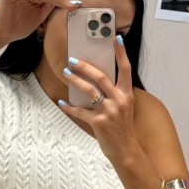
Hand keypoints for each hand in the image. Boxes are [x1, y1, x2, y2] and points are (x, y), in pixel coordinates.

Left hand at [60, 38, 136, 161]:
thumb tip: (96, 77)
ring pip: (89, 90)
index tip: (116, 38)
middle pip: (100, 76)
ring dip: (75, 80)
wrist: (125, 149)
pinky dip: (69, 107)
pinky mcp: (99, 122)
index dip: (121, 53)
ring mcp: (109, 111)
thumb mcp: (124, 106)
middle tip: (72, 59)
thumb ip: (114, 93)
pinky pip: (80, 111)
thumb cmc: (122, 127)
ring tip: (66, 73)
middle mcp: (119, 100)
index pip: (126, 69)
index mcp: (127, 94)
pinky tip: (61, 102)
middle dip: (84, 66)